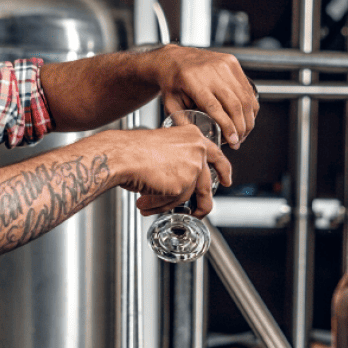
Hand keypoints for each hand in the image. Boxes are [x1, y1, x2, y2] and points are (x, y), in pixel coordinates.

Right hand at [108, 126, 229, 217]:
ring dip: (167, 204)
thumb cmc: (132, 150)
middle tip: (199, 212)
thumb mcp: (163, 148)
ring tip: (148, 204)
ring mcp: (193, 166)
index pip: (216, 154)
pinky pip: (174, 203)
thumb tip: (184, 183)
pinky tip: (144, 201)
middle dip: (202, 203)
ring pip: (187, 196)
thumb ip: (179, 161)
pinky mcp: (184, 184)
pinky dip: (158, 205)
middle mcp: (197, 149)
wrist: (120, 155)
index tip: (226, 180)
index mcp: (192, 135)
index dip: (223, 169)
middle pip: (207, 184)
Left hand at [146, 45, 258, 147]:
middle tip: (237, 142)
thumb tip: (200, 140)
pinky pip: (247, 89)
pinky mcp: (232, 62)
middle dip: (240, 127)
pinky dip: (250, 106)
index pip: (215, 107)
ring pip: (245, 97)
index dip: (227, 126)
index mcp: (193, 80)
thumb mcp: (170, 103)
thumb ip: (182, 122)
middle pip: (235, 104)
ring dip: (248, 119)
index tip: (232, 140)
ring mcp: (224, 64)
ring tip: (243, 133)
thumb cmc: (171, 82)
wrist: (174, 57)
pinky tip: (246, 118)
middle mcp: (211, 70)